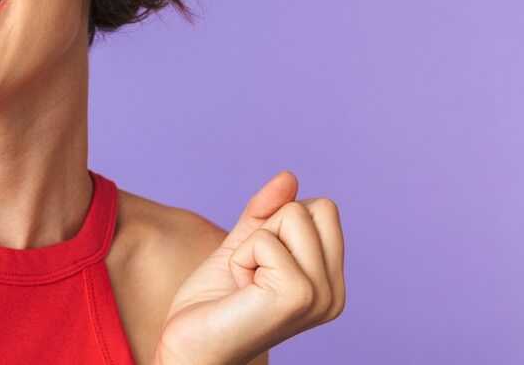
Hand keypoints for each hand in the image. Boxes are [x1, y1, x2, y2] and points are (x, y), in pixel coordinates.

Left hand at [154, 171, 345, 364]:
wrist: (190, 349)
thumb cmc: (214, 304)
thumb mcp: (242, 246)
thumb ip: (265, 213)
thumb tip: (289, 175)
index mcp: (330, 282)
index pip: (322, 209)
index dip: (278, 223)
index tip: (258, 263)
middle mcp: (333, 292)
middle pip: (312, 207)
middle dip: (268, 229)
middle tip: (251, 272)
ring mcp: (320, 296)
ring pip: (292, 216)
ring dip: (251, 245)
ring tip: (245, 283)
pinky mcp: (298, 295)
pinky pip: (265, 240)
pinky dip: (241, 258)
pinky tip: (240, 291)